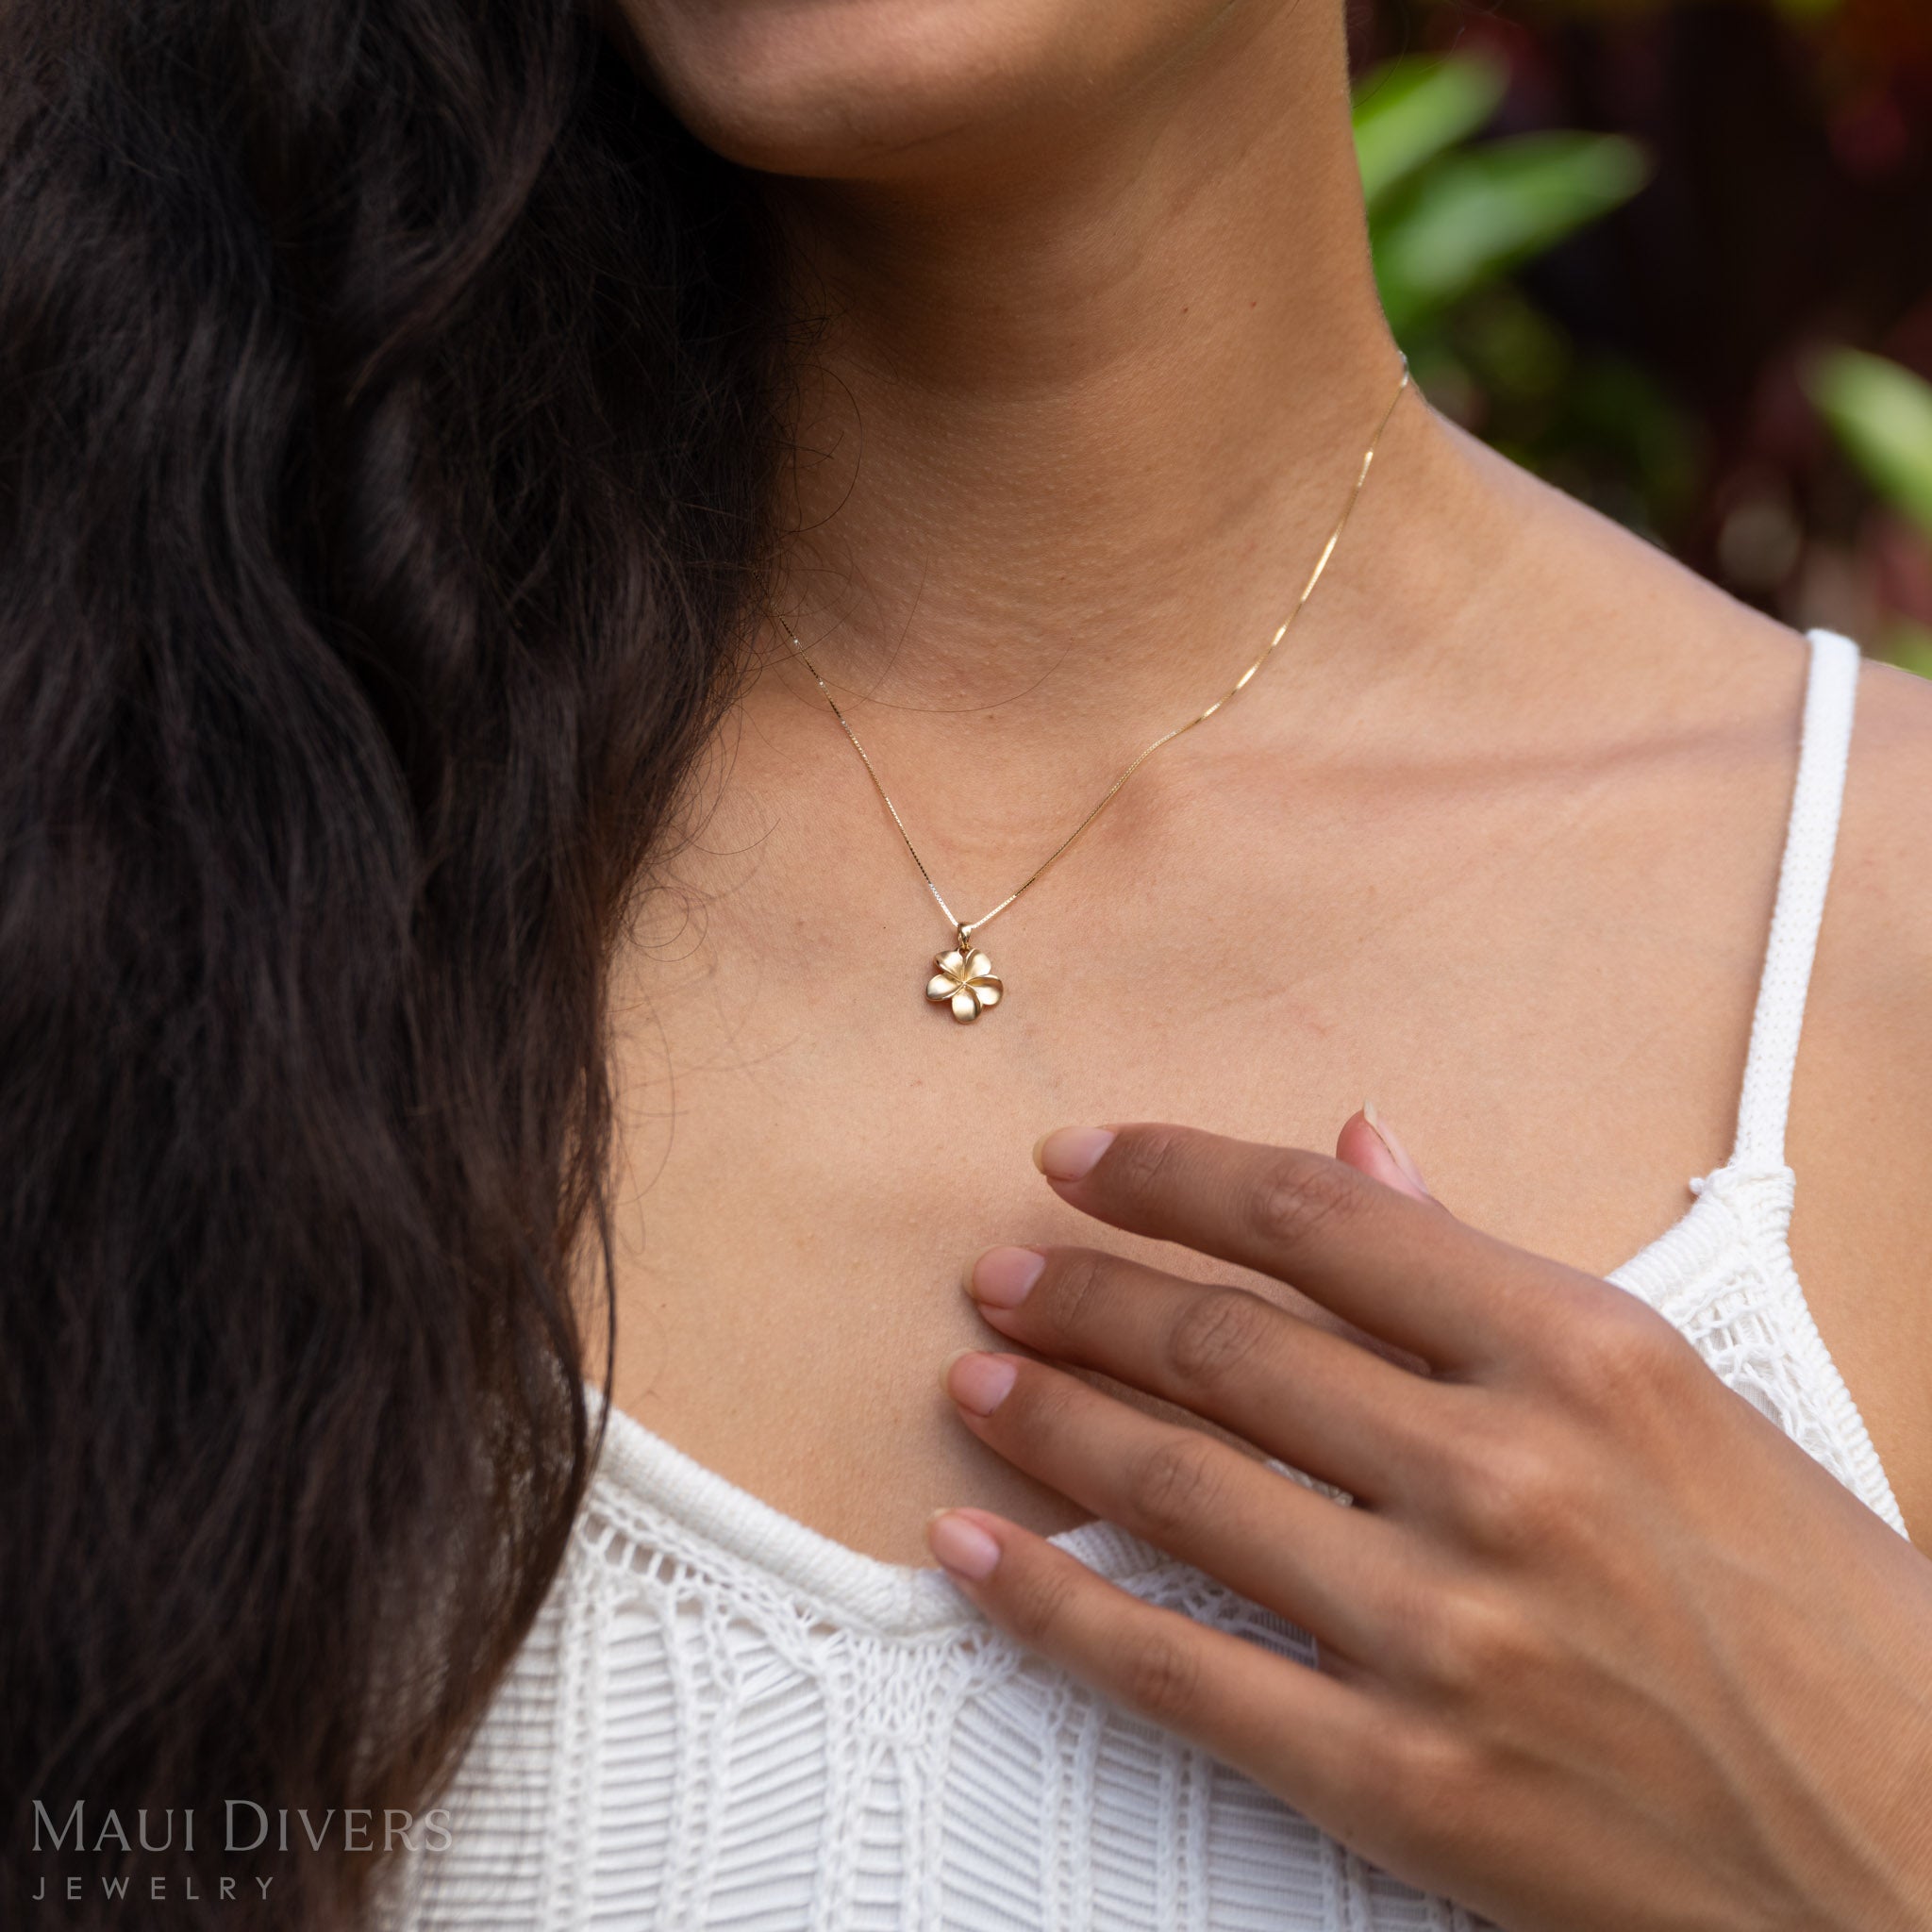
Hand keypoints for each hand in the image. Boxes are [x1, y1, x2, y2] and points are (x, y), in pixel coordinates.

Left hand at [925, 1117, 1931, 1931]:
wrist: (1920, 1866)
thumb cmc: (1821, 1621)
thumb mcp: (1683, 1403)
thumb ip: (1497, 1273)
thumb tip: (1366, 1148)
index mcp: (1586, 1353)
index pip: (1318, 1217)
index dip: (1172, 1171)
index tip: (1082, 1158)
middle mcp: (1506, 1474)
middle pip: (1226, 1342)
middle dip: (1085, 1291)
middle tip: (1001, 1270)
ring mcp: (1447, 1634)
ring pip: (1181, 1487)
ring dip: (1051, 1418)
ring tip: (975, 1379)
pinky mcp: (1404, 1785)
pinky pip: (1177, 1672)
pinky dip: (1052, 1604)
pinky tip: (971, 1551)